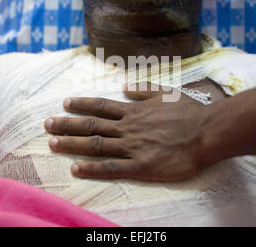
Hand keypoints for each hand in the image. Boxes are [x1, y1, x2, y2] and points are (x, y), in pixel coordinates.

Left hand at [44, 83, 223, 181]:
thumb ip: (144, 89)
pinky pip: (111, 167)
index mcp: (134, 110)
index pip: (101, 106)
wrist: (207, 132)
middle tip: (47, 125)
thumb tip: (125, 87)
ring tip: (52, 144)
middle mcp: (128, 127)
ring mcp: (132, 147)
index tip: (65, 103)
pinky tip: (75, 168)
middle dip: (67, 125)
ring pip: (96, 144)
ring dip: (72, 144)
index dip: (81, 105)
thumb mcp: (167, 93)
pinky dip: (92, 168)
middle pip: (91, 125)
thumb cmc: (190, 112)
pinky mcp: (140, 166)